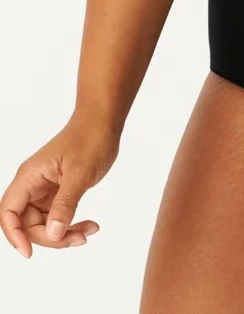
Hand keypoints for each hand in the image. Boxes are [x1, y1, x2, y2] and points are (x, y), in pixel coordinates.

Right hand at [0, 108, 119, 258]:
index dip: (14, 235)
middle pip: (27, 224)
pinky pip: (57, 217)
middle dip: (50, 237)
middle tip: (78, 238)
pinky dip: (72, 224)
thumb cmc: (90, 138)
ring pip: (44, 224)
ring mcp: (45, 190)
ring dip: (64, 234)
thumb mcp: (79, 173)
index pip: (9, 212)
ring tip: (88, 231)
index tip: (29, 252)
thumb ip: (65, 204)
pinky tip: (90, 225)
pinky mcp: (57, 193)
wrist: (104, 122)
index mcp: (30, 176)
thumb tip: (53, 234)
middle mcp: (33, 184)